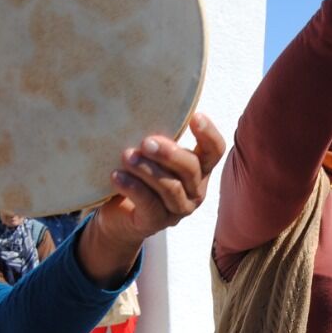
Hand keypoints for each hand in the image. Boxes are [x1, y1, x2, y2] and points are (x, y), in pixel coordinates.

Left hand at [75, 112, 227, 286]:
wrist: (117, 215)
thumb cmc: (137, 175)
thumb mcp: (151, 155)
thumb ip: (156, 139)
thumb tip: (139, 109)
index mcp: (199, 168)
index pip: (215, 150)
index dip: (209, 134)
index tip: (195, 116)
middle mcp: (195, 190)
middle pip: (191, 168)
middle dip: (169, 154)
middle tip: (146, 141)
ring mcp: (178, 209)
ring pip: (171, 188)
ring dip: (148, 170)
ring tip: (126, 156)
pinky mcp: (157, 223)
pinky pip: (150, 205)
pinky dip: (133, 188)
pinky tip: (116, 176)